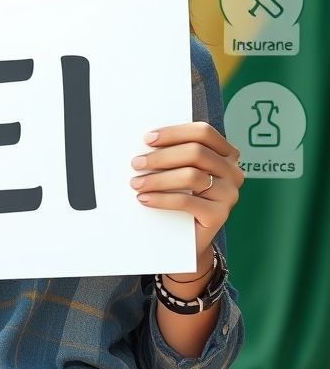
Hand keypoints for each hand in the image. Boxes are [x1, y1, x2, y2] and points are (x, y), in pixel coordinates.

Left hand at [129, 122, 243, 261]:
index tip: (147, 139)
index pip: (203, 132)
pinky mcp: (220, 215)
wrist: (186, 236)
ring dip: (158, 179)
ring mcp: (229, 194)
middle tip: (136, 163)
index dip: (174, 133)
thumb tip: (146, 141)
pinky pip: (187, 202)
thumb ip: (173, 153)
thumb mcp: (179, 169)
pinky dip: (161, 199)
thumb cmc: (179, 193)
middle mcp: (232, 171)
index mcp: (225, 153)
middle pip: (196, 153)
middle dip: (161, 157)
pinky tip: (144, 199)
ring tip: (136, 183)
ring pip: (191, 176)